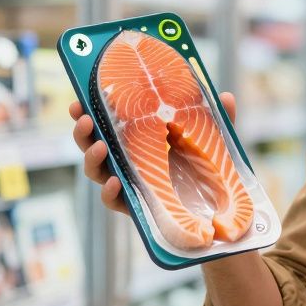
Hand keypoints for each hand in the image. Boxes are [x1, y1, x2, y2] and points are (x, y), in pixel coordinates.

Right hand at [69, 93, 237, 214]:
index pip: (105, 122)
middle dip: (81, 132)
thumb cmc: (202, 165)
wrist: (213, 209)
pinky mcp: (132, 205)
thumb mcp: (210, 139)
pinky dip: (109, 192)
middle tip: (84, 119)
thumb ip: (216, 119)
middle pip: (91, 144)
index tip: (78, 100)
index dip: (86, 111)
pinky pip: (112, 200)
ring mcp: (126, 182)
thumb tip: (226, 96)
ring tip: (100, 147)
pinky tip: (116, 183)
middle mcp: (124, 159)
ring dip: (91, 158)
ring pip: (95, 172)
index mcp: (135, 138)